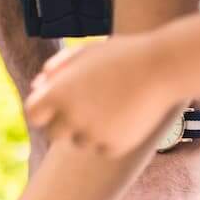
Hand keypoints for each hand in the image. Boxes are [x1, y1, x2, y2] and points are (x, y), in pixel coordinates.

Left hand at [26, 35, 184, 157]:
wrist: (165, 66)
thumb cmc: (124, 55)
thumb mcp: (88, 52)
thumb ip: (59, 68)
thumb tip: (38, 86)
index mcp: (57, 93)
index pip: (34, 114)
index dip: (44, 110)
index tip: (56, 107)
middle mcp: (70, 117)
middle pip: (53, 133)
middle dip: (63, 123)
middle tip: (86, 110)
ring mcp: (92, 134)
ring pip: (79, 141)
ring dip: (90, 129)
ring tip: (114, 106)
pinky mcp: (113, 147)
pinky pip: (103, 148)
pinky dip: (111, 137)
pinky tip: (127, 117)